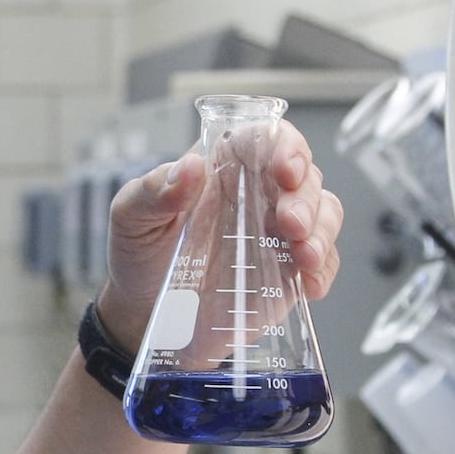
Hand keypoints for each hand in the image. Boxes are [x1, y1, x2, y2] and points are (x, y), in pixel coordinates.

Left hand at [97, 118, 343, 349]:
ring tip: (304, 255)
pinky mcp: (287, 269)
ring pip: (323, 213)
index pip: (265, 139)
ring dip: (322, 232)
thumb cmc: (138, 255)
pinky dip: (324, 269)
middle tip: (290, 224)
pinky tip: (310, 283)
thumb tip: (190, 167)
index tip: (285, 170)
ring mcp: (276, 232)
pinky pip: (322, 260)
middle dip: (306, 198)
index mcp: (221, 169)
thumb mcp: (130, 219)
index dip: (285, 146)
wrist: (143, 314)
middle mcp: (256, 194)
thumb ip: (153, 192)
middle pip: (305, 176)